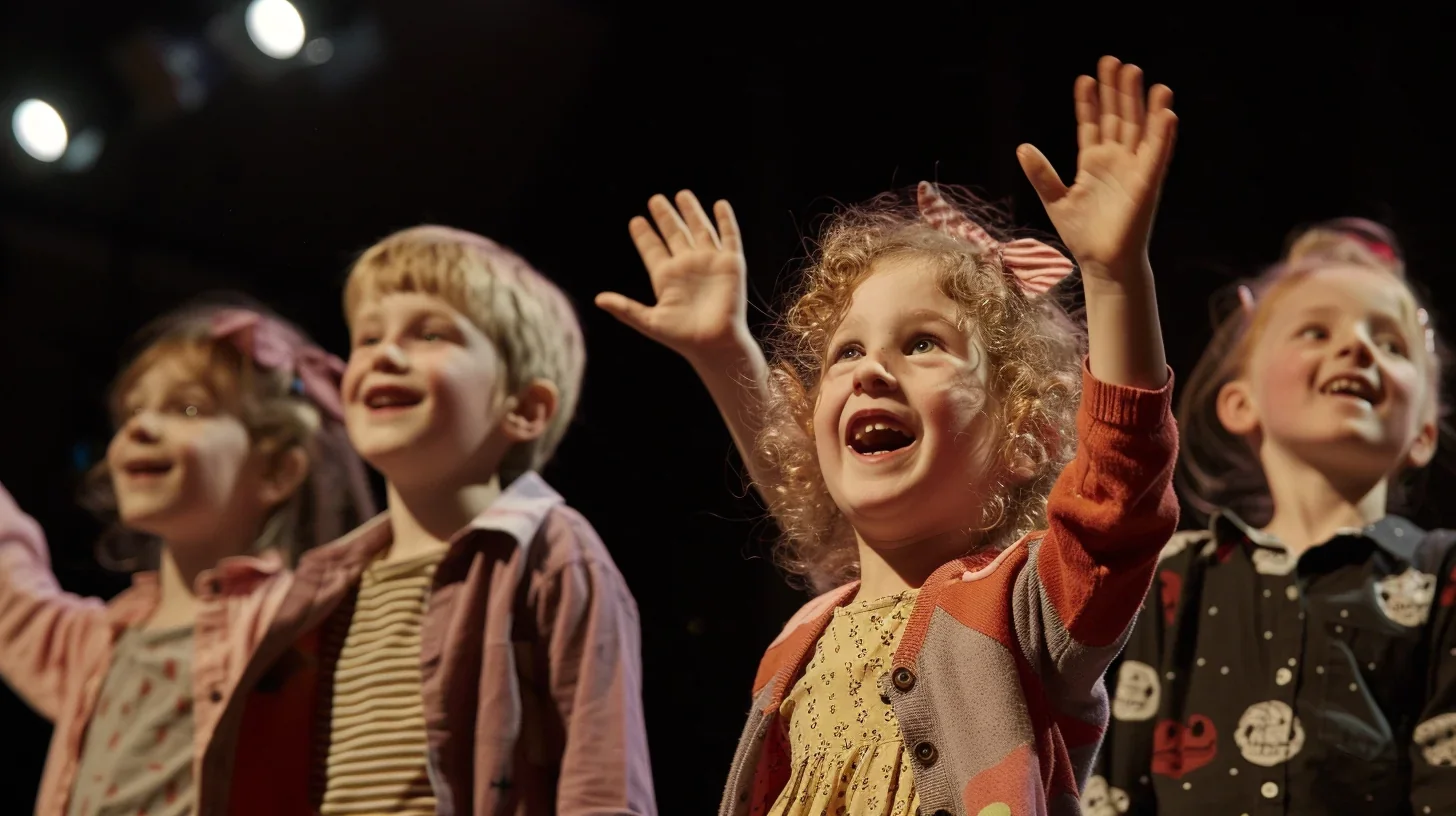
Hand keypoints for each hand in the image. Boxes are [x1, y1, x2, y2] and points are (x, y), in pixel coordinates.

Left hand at [596, 190, 748, 361]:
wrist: (714, 344)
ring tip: (682, 194)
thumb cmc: (682, 337)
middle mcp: (687, 266)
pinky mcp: (731, 264)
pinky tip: (719, 204)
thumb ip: (625, 308)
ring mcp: (709, 262)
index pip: (653, 249)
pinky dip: (725, 220)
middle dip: (665, 216)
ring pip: (699, 230)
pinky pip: (729, 236)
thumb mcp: (649, 321)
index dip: (645, 235)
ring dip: (692, 212)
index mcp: (666, 277)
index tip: (636, 221)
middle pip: (674, 234)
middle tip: (655, 199)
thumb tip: (598, 299)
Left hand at [1017, 56, 1177, 285]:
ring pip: (1138, 128)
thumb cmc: (1082, 235)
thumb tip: (1022, 148)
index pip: (1091, 124)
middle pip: (1116, 118)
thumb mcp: (1056, 199)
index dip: (1088, 102)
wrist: (1102, 263)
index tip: (1085, 78)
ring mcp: (1133, 169)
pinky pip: (1157, 154)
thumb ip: (1042, 173)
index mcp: (1093, 163)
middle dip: (1115, 91)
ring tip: (1137, 74)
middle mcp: (1115, 161)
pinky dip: (1162, 133)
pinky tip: (1164, 111)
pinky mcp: (1147, 183)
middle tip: (1113, 61)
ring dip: (1139, 102)